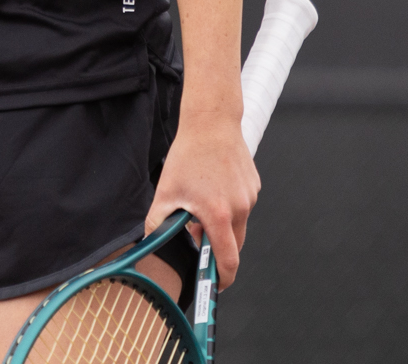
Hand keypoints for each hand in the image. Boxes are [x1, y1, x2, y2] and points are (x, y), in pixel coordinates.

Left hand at [145, 111, 258, 288]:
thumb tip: (153, 243)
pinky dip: (229, 208)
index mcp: (219, 214)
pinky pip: (242, 207)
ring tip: (201, 204)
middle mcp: (240, 208)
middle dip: (217, 248)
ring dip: (221, 225)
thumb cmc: (188, 156)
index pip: (227, 261)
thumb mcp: (166, 192)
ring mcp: (250, 197)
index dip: (222, 279)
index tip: (214, 285)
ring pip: (238, 225)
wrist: (211, 122)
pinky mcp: (254, 187)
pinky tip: (213, 188)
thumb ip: (158, 223)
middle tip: (197, 236)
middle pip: (233, 245)